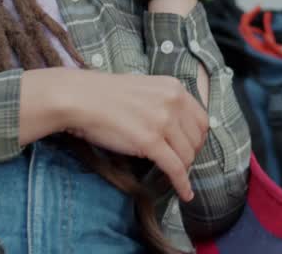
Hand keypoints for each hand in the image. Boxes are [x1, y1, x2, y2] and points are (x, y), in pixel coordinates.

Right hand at [59, 70, 208, 201]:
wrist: (80, 98)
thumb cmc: (104, 95)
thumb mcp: (144, 88)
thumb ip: (163, 102)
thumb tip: (175, 124)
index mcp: (174, 88)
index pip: (202, 119)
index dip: (198, 138)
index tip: (189, 148)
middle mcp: (174, 102)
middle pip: (197, 139)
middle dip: (190, 154)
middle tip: (179, 162)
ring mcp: (163, 122)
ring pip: (188, 155)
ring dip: (184, 169)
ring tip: (175, 176)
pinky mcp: (150, 141)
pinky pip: (175, 168)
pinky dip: (182, 184)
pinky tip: (185, 194)